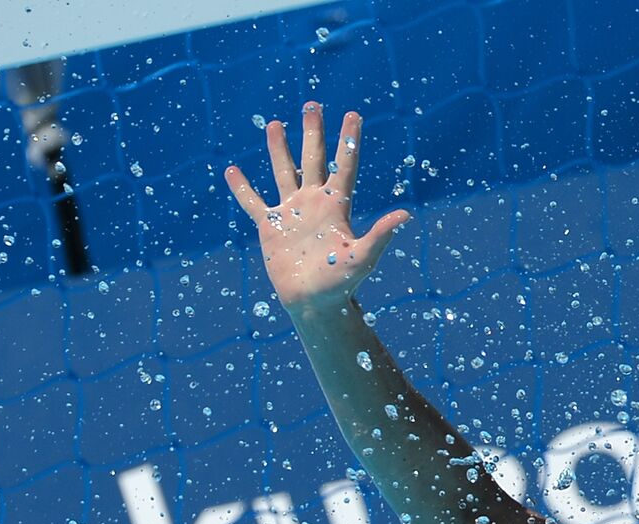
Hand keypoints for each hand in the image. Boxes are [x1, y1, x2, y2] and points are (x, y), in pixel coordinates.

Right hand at [225, 102, 408, 312]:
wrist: (315, 302)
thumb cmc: (342, 283)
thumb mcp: (363, 257)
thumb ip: (380, 234)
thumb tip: (406, 214)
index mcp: (336, 206)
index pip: (343, 165)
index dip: (348, 140)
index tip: (353, 115)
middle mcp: (314, 203)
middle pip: (313, 160)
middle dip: (313, 133)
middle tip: (312, 105)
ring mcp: (291, 213)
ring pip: (284, 173)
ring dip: (279, 150)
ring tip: (275, 124)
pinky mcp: (270, 227)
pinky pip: (253, 203)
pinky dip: (243, 188)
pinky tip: (233, 170)